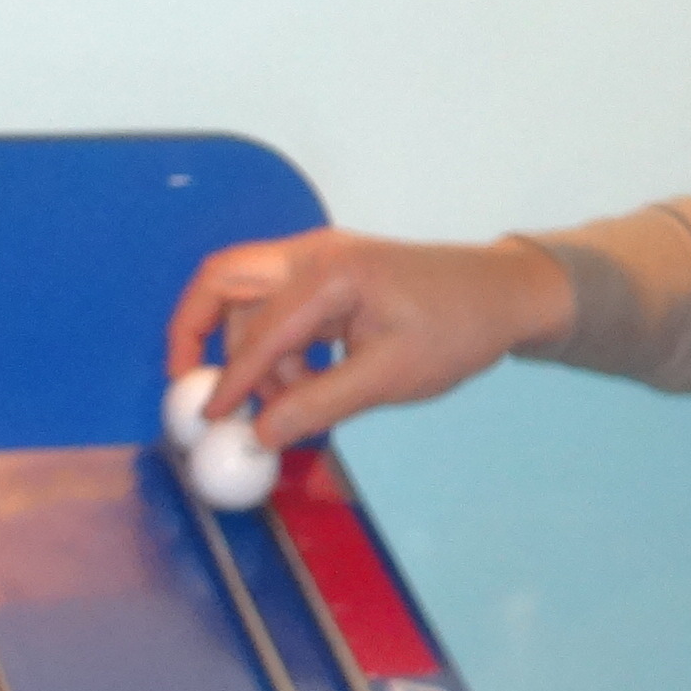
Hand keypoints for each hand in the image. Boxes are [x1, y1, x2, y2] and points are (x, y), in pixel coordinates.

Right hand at [166, 229, 572, 446]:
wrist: (501, 296)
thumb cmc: (456, 329)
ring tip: (290, 404)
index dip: (229, 380)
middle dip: (196, 332)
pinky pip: (279, 310)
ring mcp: (318, 261)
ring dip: (252, 354)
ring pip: (250, 301)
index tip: (208, 421)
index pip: (259, 329)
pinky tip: (306, 386)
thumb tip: (260, 435)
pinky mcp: (326, 277)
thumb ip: (318, 405)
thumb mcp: (388, 378)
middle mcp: (313, 255)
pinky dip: (277, 349)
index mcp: (330, 273)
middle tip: (189, 387)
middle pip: (223, 281)